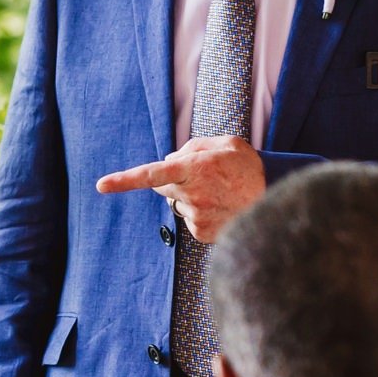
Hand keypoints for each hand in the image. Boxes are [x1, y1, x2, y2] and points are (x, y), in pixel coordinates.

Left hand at [95, 135, 266, 243]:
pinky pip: (190, 220)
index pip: (151, 174)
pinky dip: (201, 213)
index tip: (101, 185)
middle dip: (175, 182)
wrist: (276, 198)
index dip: (124, 180)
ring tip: (220, 194)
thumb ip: (192, 147)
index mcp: (194, 168)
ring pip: (178, 205)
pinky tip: (222, 208)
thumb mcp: (225, 143)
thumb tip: (167, 159)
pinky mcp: (202, 233)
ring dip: (191, 198)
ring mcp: (196, 215)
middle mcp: (192, 193)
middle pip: (164, 188)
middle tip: (204, 178)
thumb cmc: (247, 167)